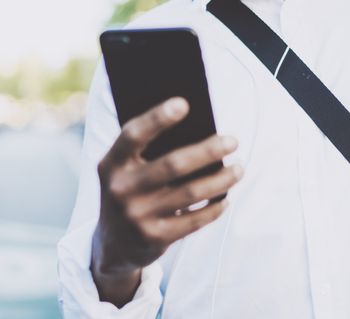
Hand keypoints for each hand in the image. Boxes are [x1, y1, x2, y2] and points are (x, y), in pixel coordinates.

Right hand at [91, 97, 242, 306]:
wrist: (113, 244)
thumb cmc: (129, 190)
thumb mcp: (125, 170)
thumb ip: (147, 151)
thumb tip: (197, 130)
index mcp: (111, 164)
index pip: (133, 135)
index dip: (157, 118)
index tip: (184, 104)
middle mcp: (120, 190)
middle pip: (173, 164)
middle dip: (208, 150)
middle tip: (233, 141)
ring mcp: (137, 217)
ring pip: (191, 192)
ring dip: (221, 179)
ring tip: (239, 168)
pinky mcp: (154, 239)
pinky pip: (194, 220)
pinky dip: (215, 207)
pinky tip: (226, 197)